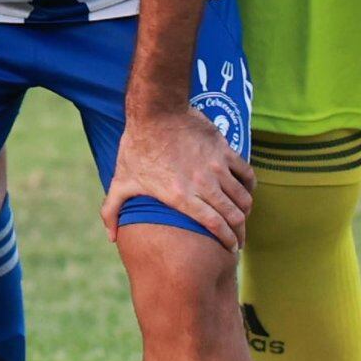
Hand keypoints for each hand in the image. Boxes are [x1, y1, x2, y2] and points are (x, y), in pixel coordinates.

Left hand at [103, 97, 253, 239]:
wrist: (155, 111)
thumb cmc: (136, 146)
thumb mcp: (121, 180)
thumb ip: (112, 210)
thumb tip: (110, 236)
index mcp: (181, 197)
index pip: (215, 226)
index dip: (228, 241)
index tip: (231, 249)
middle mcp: (203, 185)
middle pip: (234, 216)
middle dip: (240, 233)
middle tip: (239, 240)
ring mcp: (216, 167)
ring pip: (243, 198)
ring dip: (245, 211)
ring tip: (242, 218)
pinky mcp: (224, 150)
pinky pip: (247, 173)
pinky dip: (249, 186)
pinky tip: (245, 191)